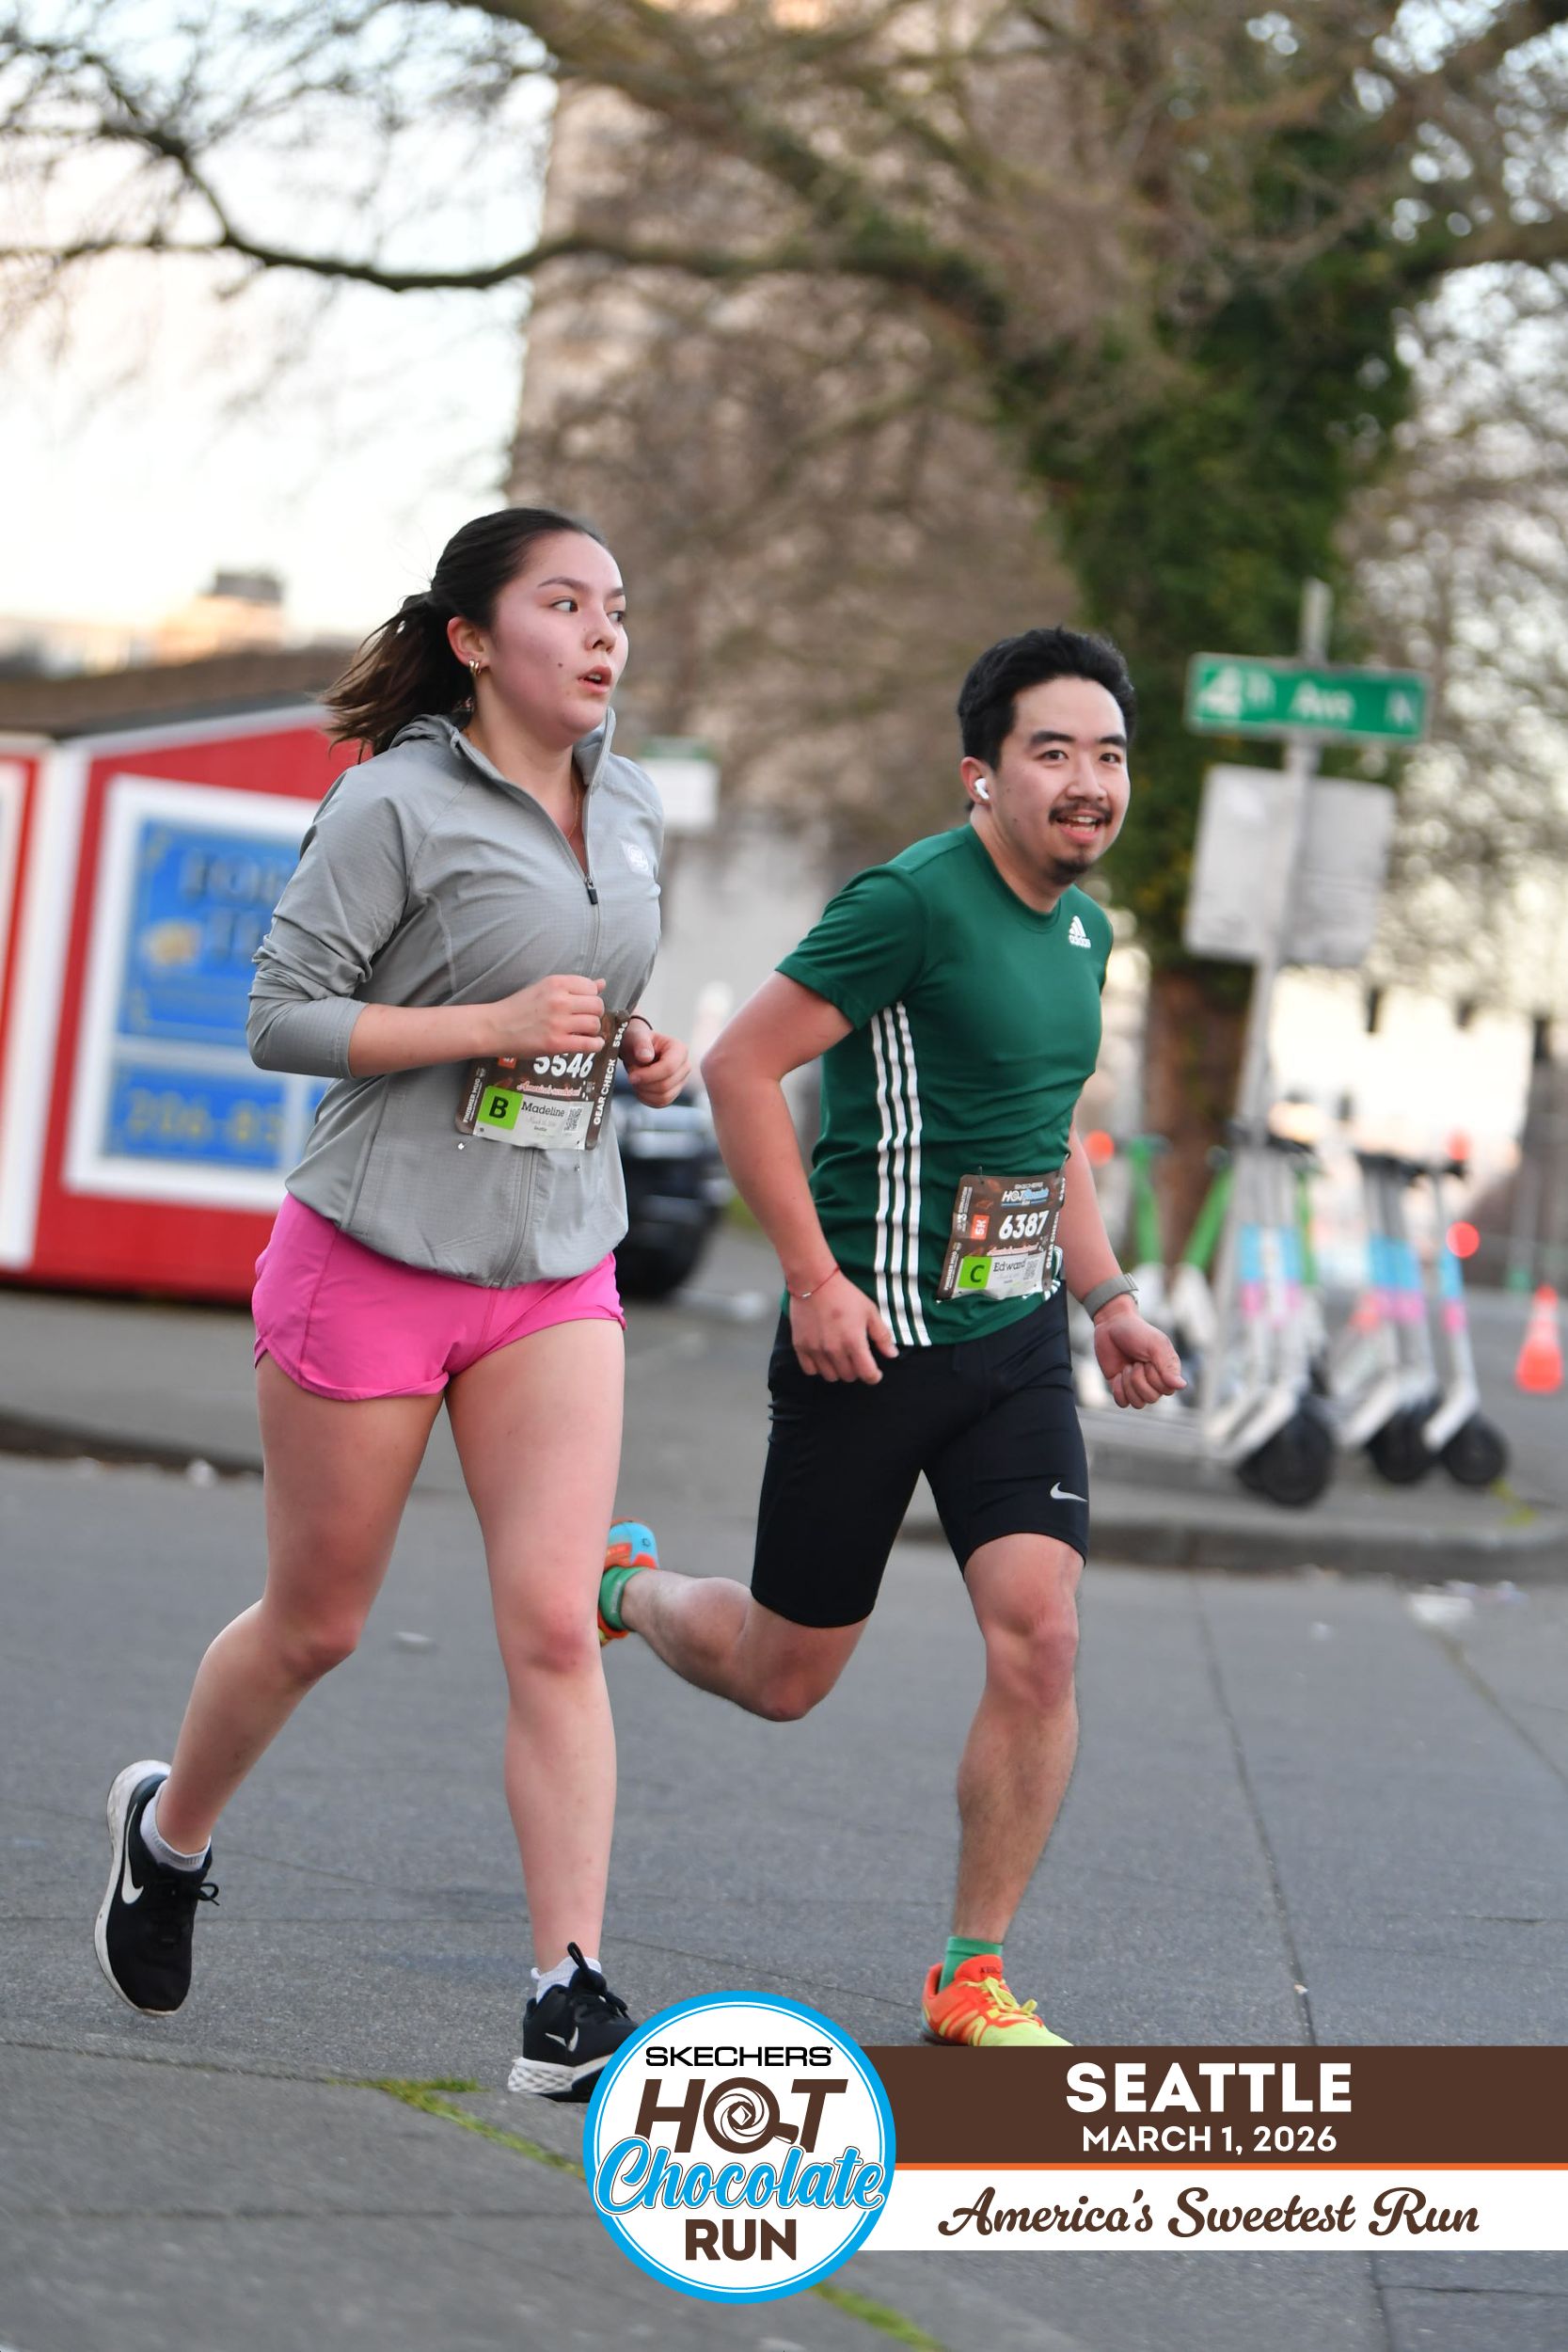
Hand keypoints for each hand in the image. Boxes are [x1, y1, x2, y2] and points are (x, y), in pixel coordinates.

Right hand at [486, 975, 604, 1058]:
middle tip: (585, 1020)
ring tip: (583, 1032)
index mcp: (556, 983)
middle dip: (595, 1014)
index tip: (584, 1005)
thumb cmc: (518, 1007)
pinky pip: (589, 1044)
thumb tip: (602, 983)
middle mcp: (560, 1001)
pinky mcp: (557, 1043)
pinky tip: (593, 1044)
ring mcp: (559, 1023)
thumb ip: (574, 986)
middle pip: (597, 1006)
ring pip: (594, 1024)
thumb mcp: (544, 988)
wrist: (494, 1027)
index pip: (592, 988)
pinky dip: (595, 1045)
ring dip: (593, 1030)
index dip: (591, 997)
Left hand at [620, 1020, 690, 1105]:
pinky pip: (661, 1103)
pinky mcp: (674, 1092)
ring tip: (636, 1080)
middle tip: (632, 1076)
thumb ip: (640, 1044)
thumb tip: (646, 1057)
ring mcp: (681, 1081)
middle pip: (666, 1085)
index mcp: (679, 1049)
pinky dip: (647, 1099)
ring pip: (664, 1097)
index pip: (669, 1068)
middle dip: (645, 1084)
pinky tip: (640, 1088)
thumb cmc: (638, 1042)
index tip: (632, 1076)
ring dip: (644, 1092)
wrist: (637, 1051)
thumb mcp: (636, 1037)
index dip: (649, 1075)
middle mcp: (685, 1066)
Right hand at [789, 1273, 898, 1383]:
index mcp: (854, 1342)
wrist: (814, 1282)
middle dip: (857, 1371)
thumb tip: (892, 1355)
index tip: (875, 1373)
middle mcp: (834, 1350)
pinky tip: (823, 1357)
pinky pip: (810, 1370)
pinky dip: (818, 1368)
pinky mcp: (800, 1347)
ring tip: (840, 1358)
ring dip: (838, 1371)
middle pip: (849, 1376)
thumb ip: (882, 1336)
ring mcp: (816, 1350)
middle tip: (857, 1359)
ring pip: (830, 1376)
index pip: (867, 1374)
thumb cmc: (845, 1295)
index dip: (874, 1377)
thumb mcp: (870, 1312)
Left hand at [1093, 1307, 1186, 1408]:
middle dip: (1138, 1379)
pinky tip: (1117, 1375)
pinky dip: (1118, 1390)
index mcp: (1167, 1372)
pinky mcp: (1121, 1388)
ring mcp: (1137, 1386)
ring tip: (1127, 1367)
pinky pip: (1123, 1403)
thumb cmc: (1138, 1332)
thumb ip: (1168, 1366)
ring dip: (1128, 1384)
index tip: (1147, 1360)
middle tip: (1135, 1361)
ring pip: (1138, 1404)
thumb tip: (1182, 1386)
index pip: (1166, 1390)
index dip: (1154, 1377)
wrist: (1112, 1325)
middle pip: (1151, 1398)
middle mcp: (1154, 1382)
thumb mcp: (1155, 1345)